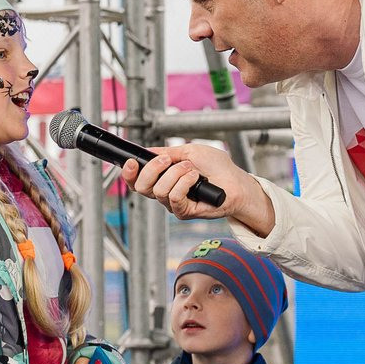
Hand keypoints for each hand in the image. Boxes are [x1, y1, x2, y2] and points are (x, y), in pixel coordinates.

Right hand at [120, 143, 275, 237]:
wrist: (236, 182)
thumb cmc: (217, 168)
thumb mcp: (190, 151)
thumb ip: (168, 151)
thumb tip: (149, 151)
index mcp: (163, 178)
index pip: (136, 180)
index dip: (128, 173)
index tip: (131, 161)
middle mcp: (165, 192)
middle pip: (141, 187)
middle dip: (152, 169)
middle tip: (168, 160)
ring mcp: (174, 203)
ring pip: (158, 190)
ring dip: (176, 173)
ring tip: (192, 169)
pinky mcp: (184, 212)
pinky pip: (174, 197)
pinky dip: (184, 183)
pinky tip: (195, 178)